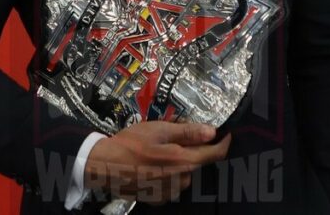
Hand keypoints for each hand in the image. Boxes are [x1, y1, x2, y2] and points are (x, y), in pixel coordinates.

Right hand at [84, 121, 230, 203]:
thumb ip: (187, 132)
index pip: (214, 154)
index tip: (225, 133)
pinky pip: (172, 184)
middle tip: (173, 138)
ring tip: (157, 152)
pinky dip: (168, 175)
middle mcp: (180, 180)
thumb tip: (212, 131)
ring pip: (185, 174)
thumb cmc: (131, 143)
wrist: (104, 166)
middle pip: (198, 163)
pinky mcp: (158, 199)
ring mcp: (169, 192)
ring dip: (179, 163)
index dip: (223, 143)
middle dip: (192, 150)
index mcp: (183, 161)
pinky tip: (152, 166)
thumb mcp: (159, 130)